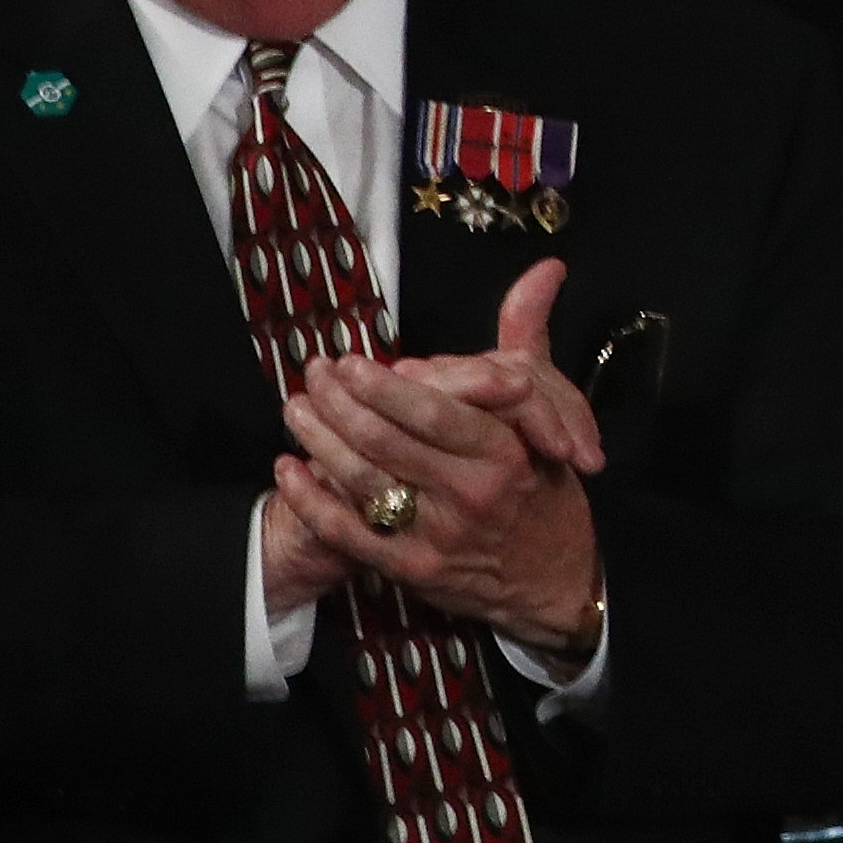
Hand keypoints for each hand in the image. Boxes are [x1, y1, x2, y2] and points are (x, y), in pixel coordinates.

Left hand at [270, 260, 607, 654]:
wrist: (554, 576)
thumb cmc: (543, 485)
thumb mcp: (549, 413)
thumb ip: (529, 339)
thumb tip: (547, 267)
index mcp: (506, 452)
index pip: (435, 411)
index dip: (384, 386)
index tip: (350, 362)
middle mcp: (473, 493)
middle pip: (388, 442)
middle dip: (340, 405)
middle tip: (312, 375)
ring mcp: (440, 534)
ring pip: (362, 482)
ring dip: (318, 442)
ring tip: (295, 409)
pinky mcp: (413, 569)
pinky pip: (349, 531)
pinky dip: (312, 500)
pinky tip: (288, 470)